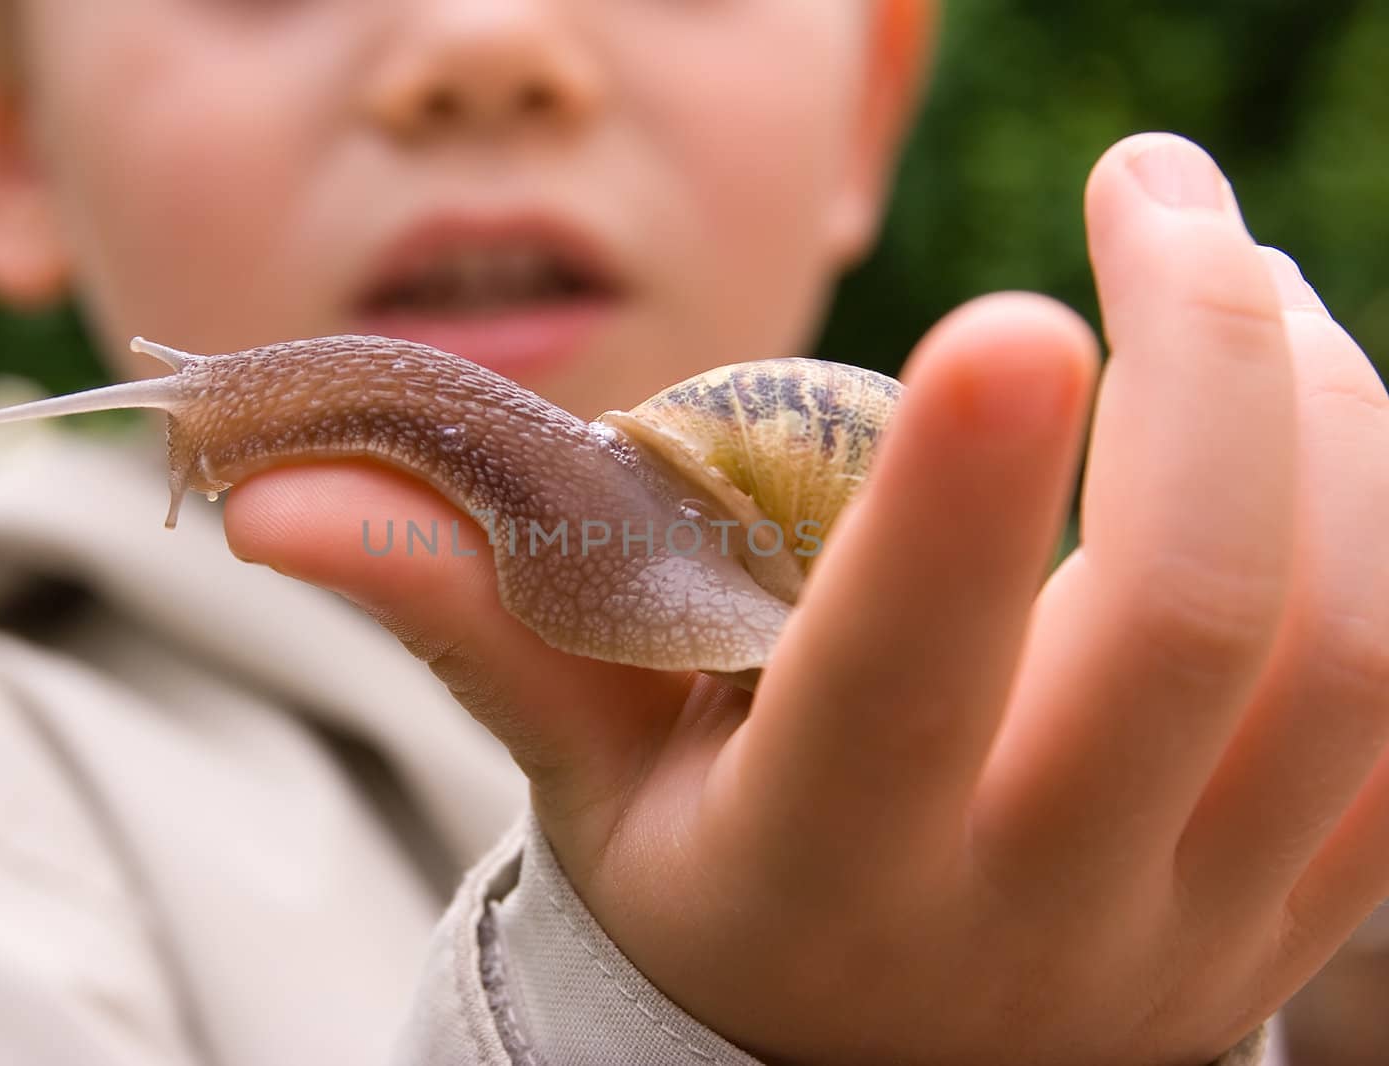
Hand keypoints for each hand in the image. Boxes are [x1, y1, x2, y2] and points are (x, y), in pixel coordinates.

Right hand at [223, 132, 1388, 1065]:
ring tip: (1247, 284)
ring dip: (1338, 422)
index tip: (1019, 307)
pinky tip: (1328, 415)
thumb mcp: (586, 764)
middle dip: (1212, 372)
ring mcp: (1194, 920)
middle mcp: (1031, 910)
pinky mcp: (1299, 905)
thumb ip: (470, 607)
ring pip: (1352, 654)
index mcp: (823, 863)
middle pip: (1200, 628)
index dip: (967, 505)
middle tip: (1155, 191)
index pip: (905, 688)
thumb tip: (273, 495)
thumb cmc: (713, 880)